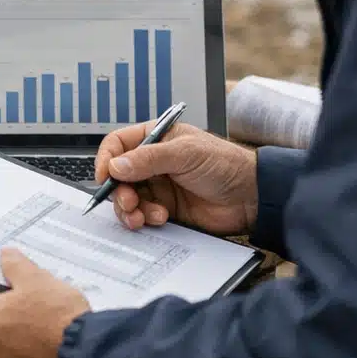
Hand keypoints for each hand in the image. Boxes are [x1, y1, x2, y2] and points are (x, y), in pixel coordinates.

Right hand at [94, 121, 257, 235]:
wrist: (251, 197)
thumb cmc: (224, 164)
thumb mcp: (186, 153)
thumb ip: (149, 158)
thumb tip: (116, 166)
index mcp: (155, 139)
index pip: (118, 145)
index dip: (106, 160)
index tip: (105, 176)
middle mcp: (152, 162)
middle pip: (118, 176)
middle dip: (118, 191)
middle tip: (128, 201)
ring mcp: (158, 186)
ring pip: (127, 198)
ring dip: (130, 209)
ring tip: (142, 215)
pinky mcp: (165, 208)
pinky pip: (142, 215)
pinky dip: (145, 218)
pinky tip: (160, 218)